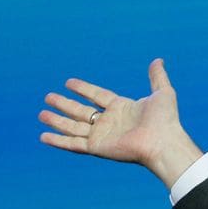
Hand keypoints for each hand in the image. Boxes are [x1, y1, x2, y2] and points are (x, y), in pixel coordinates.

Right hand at [38, 58, 202, 186]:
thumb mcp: (163, 93)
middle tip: (48, 97)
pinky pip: (73, 144)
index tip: (68, 83)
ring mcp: (102, 135)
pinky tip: (43, 136)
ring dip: (56, 121)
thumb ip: (157, 77)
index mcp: (122, 109)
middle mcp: (110, 122)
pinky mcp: (97, 147)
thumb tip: (158, 60)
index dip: (83, 89)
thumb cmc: (166, 120)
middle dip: (64, 105)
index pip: (97, 96)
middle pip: (81, 111)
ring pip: (73, 127)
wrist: (163, 142)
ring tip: (41, 114)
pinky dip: (58, 141)